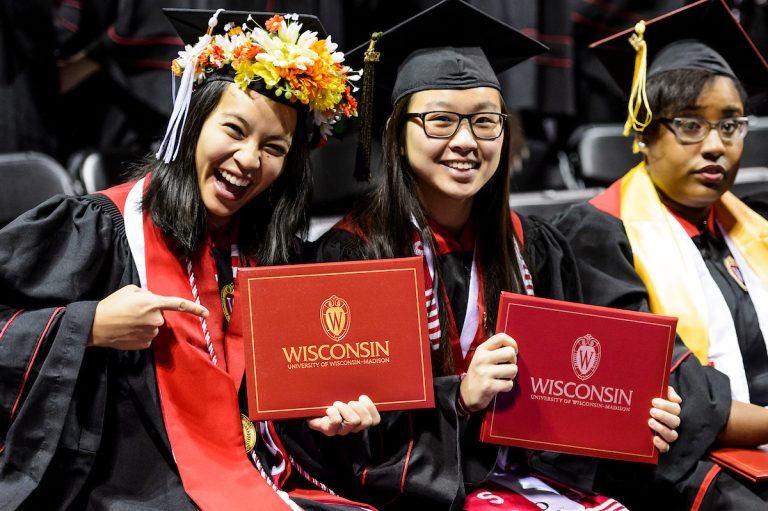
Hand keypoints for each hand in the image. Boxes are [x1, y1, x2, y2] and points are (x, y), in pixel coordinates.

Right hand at [89, 284, 208, 349]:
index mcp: (153, 303)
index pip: (179, 304)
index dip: (194, 308)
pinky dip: (139, 333)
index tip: (206, 313)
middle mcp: (155, 320)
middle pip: (160, 315)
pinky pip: (147, 336)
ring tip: (126, 320)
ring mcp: (150, 334)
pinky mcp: (144, 344)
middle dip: (150, 312)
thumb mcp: (130, 290)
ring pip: (153, 326)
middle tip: (132, 311)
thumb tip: (154, 300)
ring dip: (144, 323)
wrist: (95, 325)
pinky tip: (127, 331)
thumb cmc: (112, 304)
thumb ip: (147, 294)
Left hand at [306, 395, 380, 435]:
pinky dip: (333, 413)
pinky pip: (336, 422)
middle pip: (366, 422)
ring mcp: (340, 430)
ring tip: (337, 404)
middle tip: (349, 401)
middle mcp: (352, 428)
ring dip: (345, 409)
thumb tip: (366, 377)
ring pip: (353, 422)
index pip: (375, 421)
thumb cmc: (330, 399)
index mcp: (359, 419)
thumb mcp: (345, 394)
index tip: (362, 396)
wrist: (310, 408)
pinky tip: (329, 409)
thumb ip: (355, 390)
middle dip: (359, 408)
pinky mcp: (329, 430)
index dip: (371, 408)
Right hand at [460, 333, 517, 411]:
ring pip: (513, 369)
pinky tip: (499, 386)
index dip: (512, 343)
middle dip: (513, 361)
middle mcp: (482, 358)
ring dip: (511, 375)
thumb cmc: (478, 374)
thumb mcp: (482, 358)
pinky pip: (509, 384)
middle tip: (507, 367)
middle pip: (510, 352)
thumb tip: (514, 349)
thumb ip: (495, 351)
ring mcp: (485, 372)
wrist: (466, 394)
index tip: (513, 351)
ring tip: (503, 377)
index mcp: (481, 349)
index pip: (501, 337)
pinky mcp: (488, 386)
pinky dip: (507, 386)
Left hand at [650, 386, 681, 453]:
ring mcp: (667, 436)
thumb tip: (676, 399)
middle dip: (664, 416)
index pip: (675, 409)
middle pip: (675, 421)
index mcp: (671, 412)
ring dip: (662, 428)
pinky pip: (666, 448)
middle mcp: (671, 425)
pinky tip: (654, 438)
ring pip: (672, 435)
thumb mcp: (655, 394)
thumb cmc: (648, 405)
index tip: (654, 401)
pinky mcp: (661, 446)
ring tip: (650, 422)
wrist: (634, 421)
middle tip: (651, 411)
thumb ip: (667, 391)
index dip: (666, 405)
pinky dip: (661, 444)